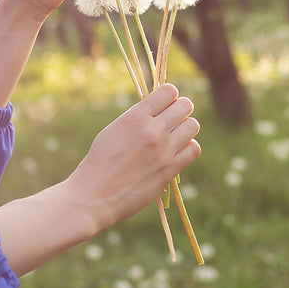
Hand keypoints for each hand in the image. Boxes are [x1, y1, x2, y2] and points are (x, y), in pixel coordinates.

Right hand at [66, 84, 201, 230]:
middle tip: (173, 118)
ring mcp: (163, 150)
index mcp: (135, 117)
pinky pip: (194, 149)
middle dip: (181, 109)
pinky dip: (188, 147)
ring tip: (175, 135)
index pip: (169, 91)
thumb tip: (159, 110)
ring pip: (193, 126)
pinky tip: (177, 151)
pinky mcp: (170, 170)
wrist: (94, 195)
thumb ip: (137, 119)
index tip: (166, 103)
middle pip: (185, 106)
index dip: (170, 95)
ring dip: (186, 127)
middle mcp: (152, 130)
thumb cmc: (99, 162)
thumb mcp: (114, 130)